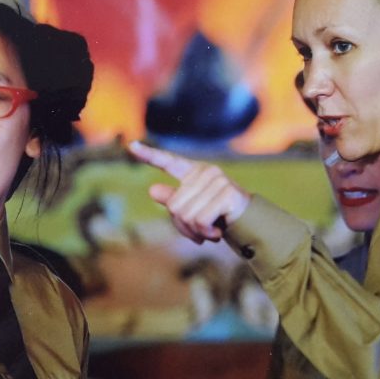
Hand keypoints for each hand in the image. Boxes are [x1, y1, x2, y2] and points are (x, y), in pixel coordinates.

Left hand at [128, 141, 251, 243]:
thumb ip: (173, 200)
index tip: (131, 146)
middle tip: (198, 232)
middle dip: (183, 226)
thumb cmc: (217, 216)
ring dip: (195, 232)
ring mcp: (217, 180)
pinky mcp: (226, 194)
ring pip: (187, 215)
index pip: (168, 162)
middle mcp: (205, 171)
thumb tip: (152, 190)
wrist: (248, 224)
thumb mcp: (192, 209)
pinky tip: (216, 232)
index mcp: (193, 172)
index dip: (149, 155)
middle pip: (175, 206)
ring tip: (208, 232)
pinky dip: (205, 232)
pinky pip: (200, 220)